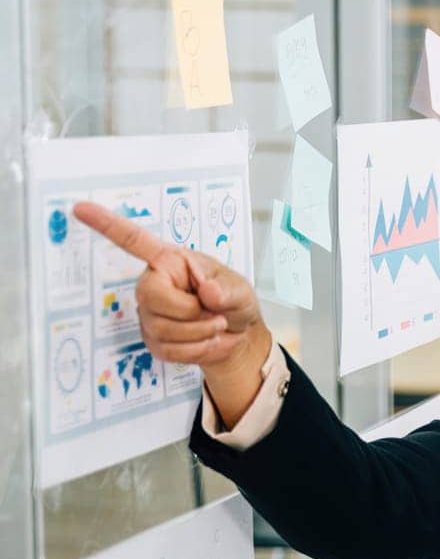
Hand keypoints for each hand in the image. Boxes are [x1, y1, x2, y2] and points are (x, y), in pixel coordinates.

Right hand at [74, 200, 271, 421]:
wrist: (238, 335)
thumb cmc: (234, 302)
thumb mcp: (240, 289)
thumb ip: (227, 289)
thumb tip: (209, 292)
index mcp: (170, 262)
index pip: (134, 241)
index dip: (107, 225)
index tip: (80, 208)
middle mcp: (154, 284)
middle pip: (152, 296)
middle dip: (191, 312)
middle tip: (215, 313)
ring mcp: (150, 313)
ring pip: (163, 329)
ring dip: (199, 333)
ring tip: (215, 325)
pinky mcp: (152, 340)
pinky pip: (168, 350)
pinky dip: (195, 350)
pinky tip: (205, 341)